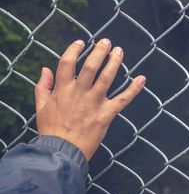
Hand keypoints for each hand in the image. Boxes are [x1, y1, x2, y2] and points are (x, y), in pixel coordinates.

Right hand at [34, 38, 145, 159]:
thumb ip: (43, 86)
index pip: (67, 63)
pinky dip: (133, 89)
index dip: (74, 50)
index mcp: (62, 90)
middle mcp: (79, 93)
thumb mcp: (41, 106)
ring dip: (115, 63)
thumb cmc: (51, 129)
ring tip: (119, 51)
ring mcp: (94, 103)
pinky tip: (142, 79)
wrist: (62, 151)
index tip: (81, 42)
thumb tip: (45, 69)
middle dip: (99, 52)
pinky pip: (122, 100)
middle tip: (107, 42)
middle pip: (91, 67)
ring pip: (106, 78)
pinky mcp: (106, 114)